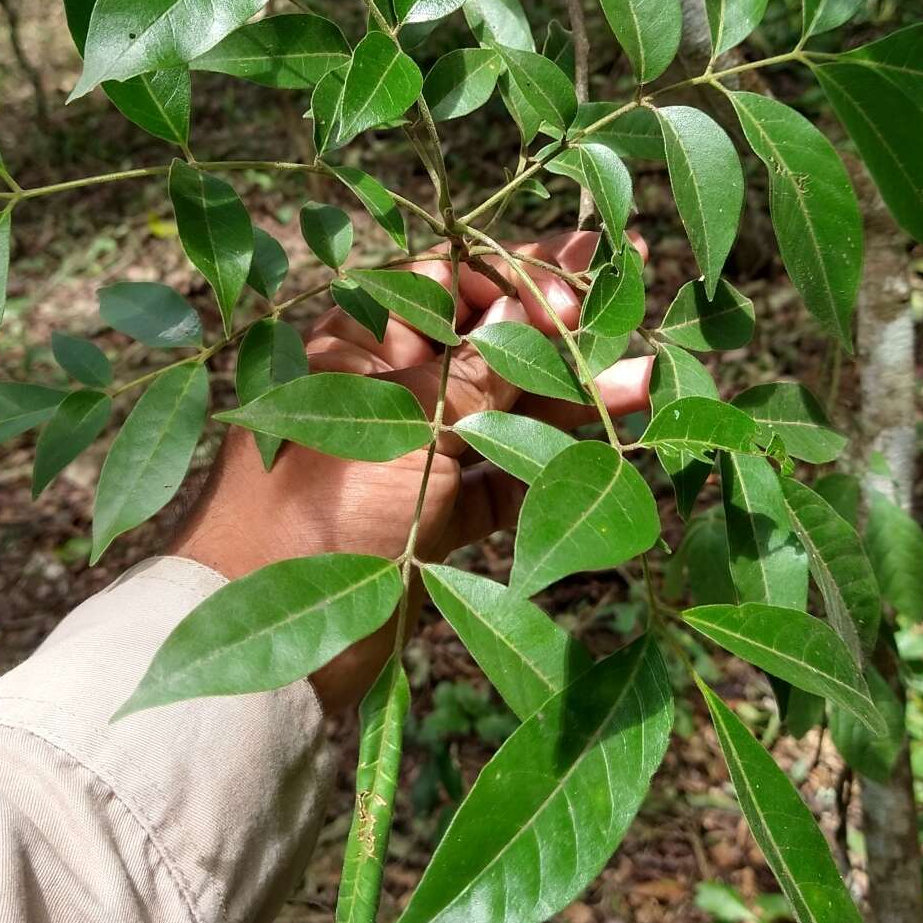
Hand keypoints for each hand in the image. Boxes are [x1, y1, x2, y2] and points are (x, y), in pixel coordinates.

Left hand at [169, 230, 651, 712]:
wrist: (279, 646)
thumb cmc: (323, 511)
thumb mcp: (407, 427)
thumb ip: (477, 370)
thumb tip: (534, 302)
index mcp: (354, 343)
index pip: (443, 279)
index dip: (511, 276)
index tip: (575, 283)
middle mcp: (384, 389)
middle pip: (483, 340)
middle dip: (557, 324)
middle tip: (629, 290)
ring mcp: (412, 454)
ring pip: (502, 409)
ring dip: (570, 392)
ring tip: (643, 377)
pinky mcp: (435, 515)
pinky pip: (502, 475)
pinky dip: (551, 459)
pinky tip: (610, 438)